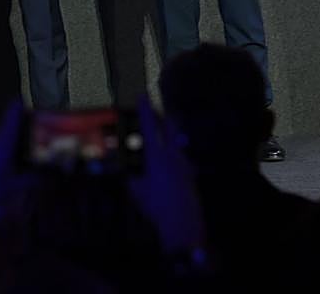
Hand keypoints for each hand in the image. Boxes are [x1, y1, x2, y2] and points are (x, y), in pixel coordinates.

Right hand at [128, 98, 206, 254]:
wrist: (183, 225)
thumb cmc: (156, 207)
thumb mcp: (136, 189)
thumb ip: (133, 174)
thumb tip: (128, 167)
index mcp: (157, 155)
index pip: (150, 125)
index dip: (145, 109)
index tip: (143, 95)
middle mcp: (173, 156)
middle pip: (170, 127)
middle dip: (161, 115)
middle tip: (154, 107)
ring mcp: (184, 164)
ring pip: (176, 141)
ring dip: (168, 133)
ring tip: (159, 131)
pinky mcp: (190, 174)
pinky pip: (180, 156)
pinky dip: (172, 152)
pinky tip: (167, 159)